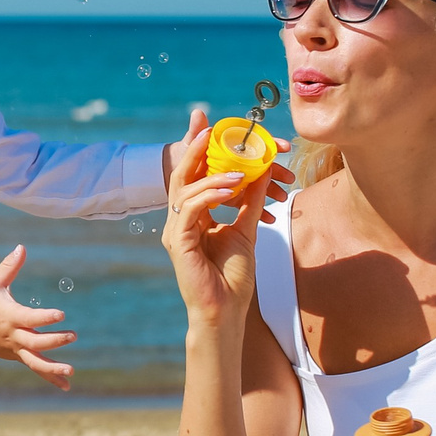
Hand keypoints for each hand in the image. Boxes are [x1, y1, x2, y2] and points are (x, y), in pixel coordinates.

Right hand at [0, 244, 76, 388]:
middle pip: (36, 342)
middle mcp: (13, 336)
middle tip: (73, 336)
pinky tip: (67, 386)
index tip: (62, 314)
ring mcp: (16, 349)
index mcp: (9, 317)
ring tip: (71, 371)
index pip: (30, 318)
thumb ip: (9, 267)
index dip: (46, 317)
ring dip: (53, 368)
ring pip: (35, 362)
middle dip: (54, 341)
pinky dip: (50, 378)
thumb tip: (22, 247)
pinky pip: (35, 368)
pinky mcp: (18, 357)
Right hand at [162, 106, 280, 335]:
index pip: (193, 177)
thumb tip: (259, 172)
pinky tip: (232, 187)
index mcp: (193, 218)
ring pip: (185, 189)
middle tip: (205, 123)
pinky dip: (211, 194)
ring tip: (238, 167)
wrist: (224, 312)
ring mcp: (176, 231)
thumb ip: (249, 202)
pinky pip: (192, 208)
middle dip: (193, 147)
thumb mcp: (246, 230)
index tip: (204, 123)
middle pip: (182, 176)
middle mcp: (180, 222)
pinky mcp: (178, 242)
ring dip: (211, 173)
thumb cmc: (232, 278)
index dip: (197, 150)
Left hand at [162, 120, 294, 210]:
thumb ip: (195, 134)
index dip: (271, 143)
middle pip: (261, 165)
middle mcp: (236, 163)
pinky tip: (269, 218)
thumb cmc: (184, 161)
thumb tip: (197, 112)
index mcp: (231, 149)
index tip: (283, 147)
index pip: (255, 143)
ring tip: (281, 198)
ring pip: (260, 185)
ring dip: (272, 191)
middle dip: (277, 170)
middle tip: (289, 178)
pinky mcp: (234, 197)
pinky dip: (260, 212)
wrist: (176, 180)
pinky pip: (250, 205)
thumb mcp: (188, 148)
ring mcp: (236, 181)